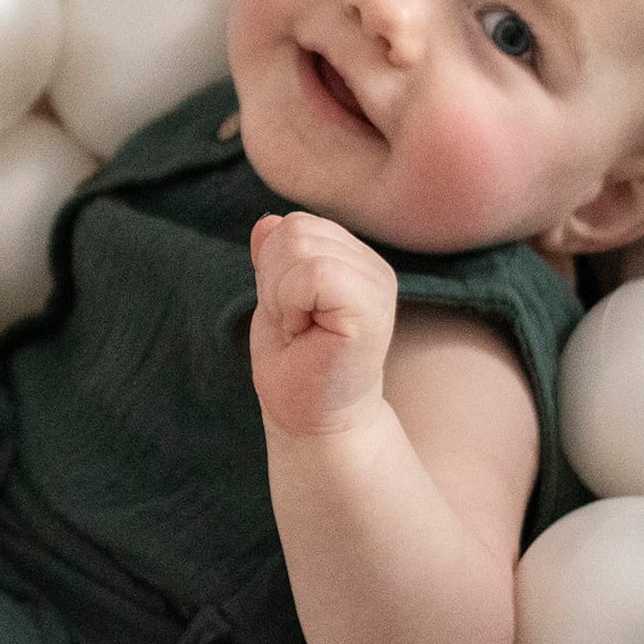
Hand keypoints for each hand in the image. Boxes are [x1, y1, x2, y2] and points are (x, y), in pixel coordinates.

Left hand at [248, 211, 397, 438]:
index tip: (289, 313)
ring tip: (302, 330)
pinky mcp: (373, 307)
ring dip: (281, 296)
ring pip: (299, 246)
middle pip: (295, 230)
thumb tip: (265, 222)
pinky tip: (306, 334)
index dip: (272, 269)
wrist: (313, 421)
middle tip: (295, 325)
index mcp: (352, 258)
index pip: (294, 225)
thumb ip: (274, 258)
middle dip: (273, 281)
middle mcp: (372, 266)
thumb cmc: (296, 366)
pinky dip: (291, 305)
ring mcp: (377, 283)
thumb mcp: (274, 299)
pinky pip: (314, 273)